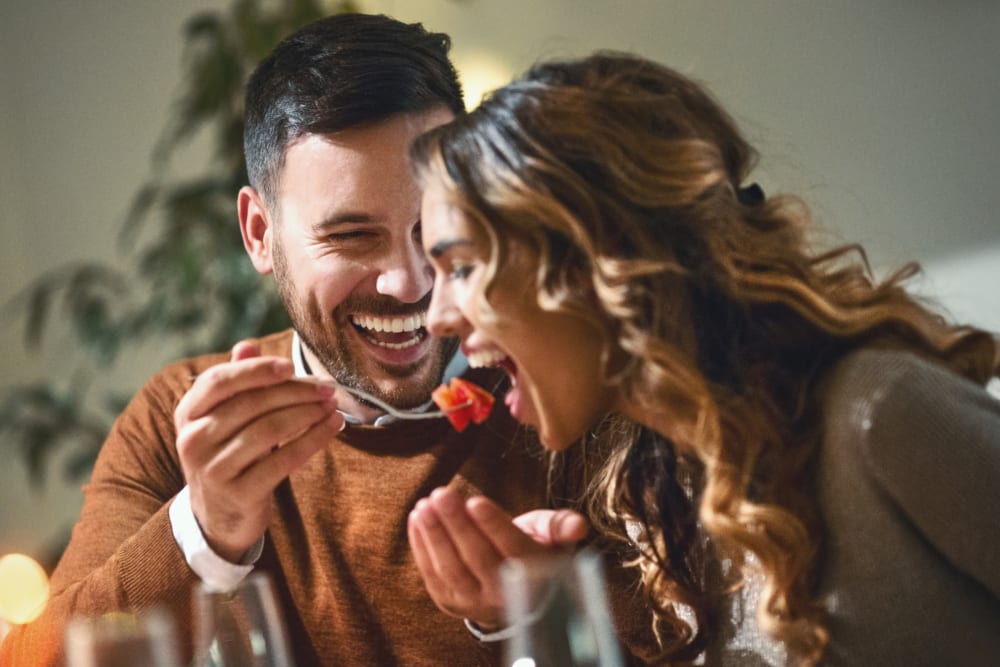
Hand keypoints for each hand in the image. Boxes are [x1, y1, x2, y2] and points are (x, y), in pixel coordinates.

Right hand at [175, 340, 344, 561]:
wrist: (218, 517)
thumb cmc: (229, 454)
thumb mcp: (224, 418)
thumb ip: (236, 382)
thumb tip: (248, 345)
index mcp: (187, 413)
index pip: (219, 381)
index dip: (256, 370)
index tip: (290, 365)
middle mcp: (192, 440)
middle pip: (251, 404)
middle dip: (295, 392)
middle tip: (327, 388)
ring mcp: (213, 469)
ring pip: (269, 430)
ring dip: (308, 414)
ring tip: (333, 406)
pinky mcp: (239, 493)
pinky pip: (284, 460)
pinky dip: (313, 440)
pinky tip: (332, 428)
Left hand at [407, 486, 588, 629]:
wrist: (515, 594)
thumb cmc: (532, 550)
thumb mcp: (549, 536)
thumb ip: (560, 526)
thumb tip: (579, 525)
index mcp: (532, 573)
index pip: (512, 549)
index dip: (493, 525)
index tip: (475, 500)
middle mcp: (504, 594)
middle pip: (478, 558)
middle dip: (457, 524)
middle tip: (443, 494)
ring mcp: (474, 602)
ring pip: (451, 569)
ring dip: (435, 535)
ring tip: (426, 504)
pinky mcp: (450, 602)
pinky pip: (432, 575)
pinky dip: (422, 546)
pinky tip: (417, 518)